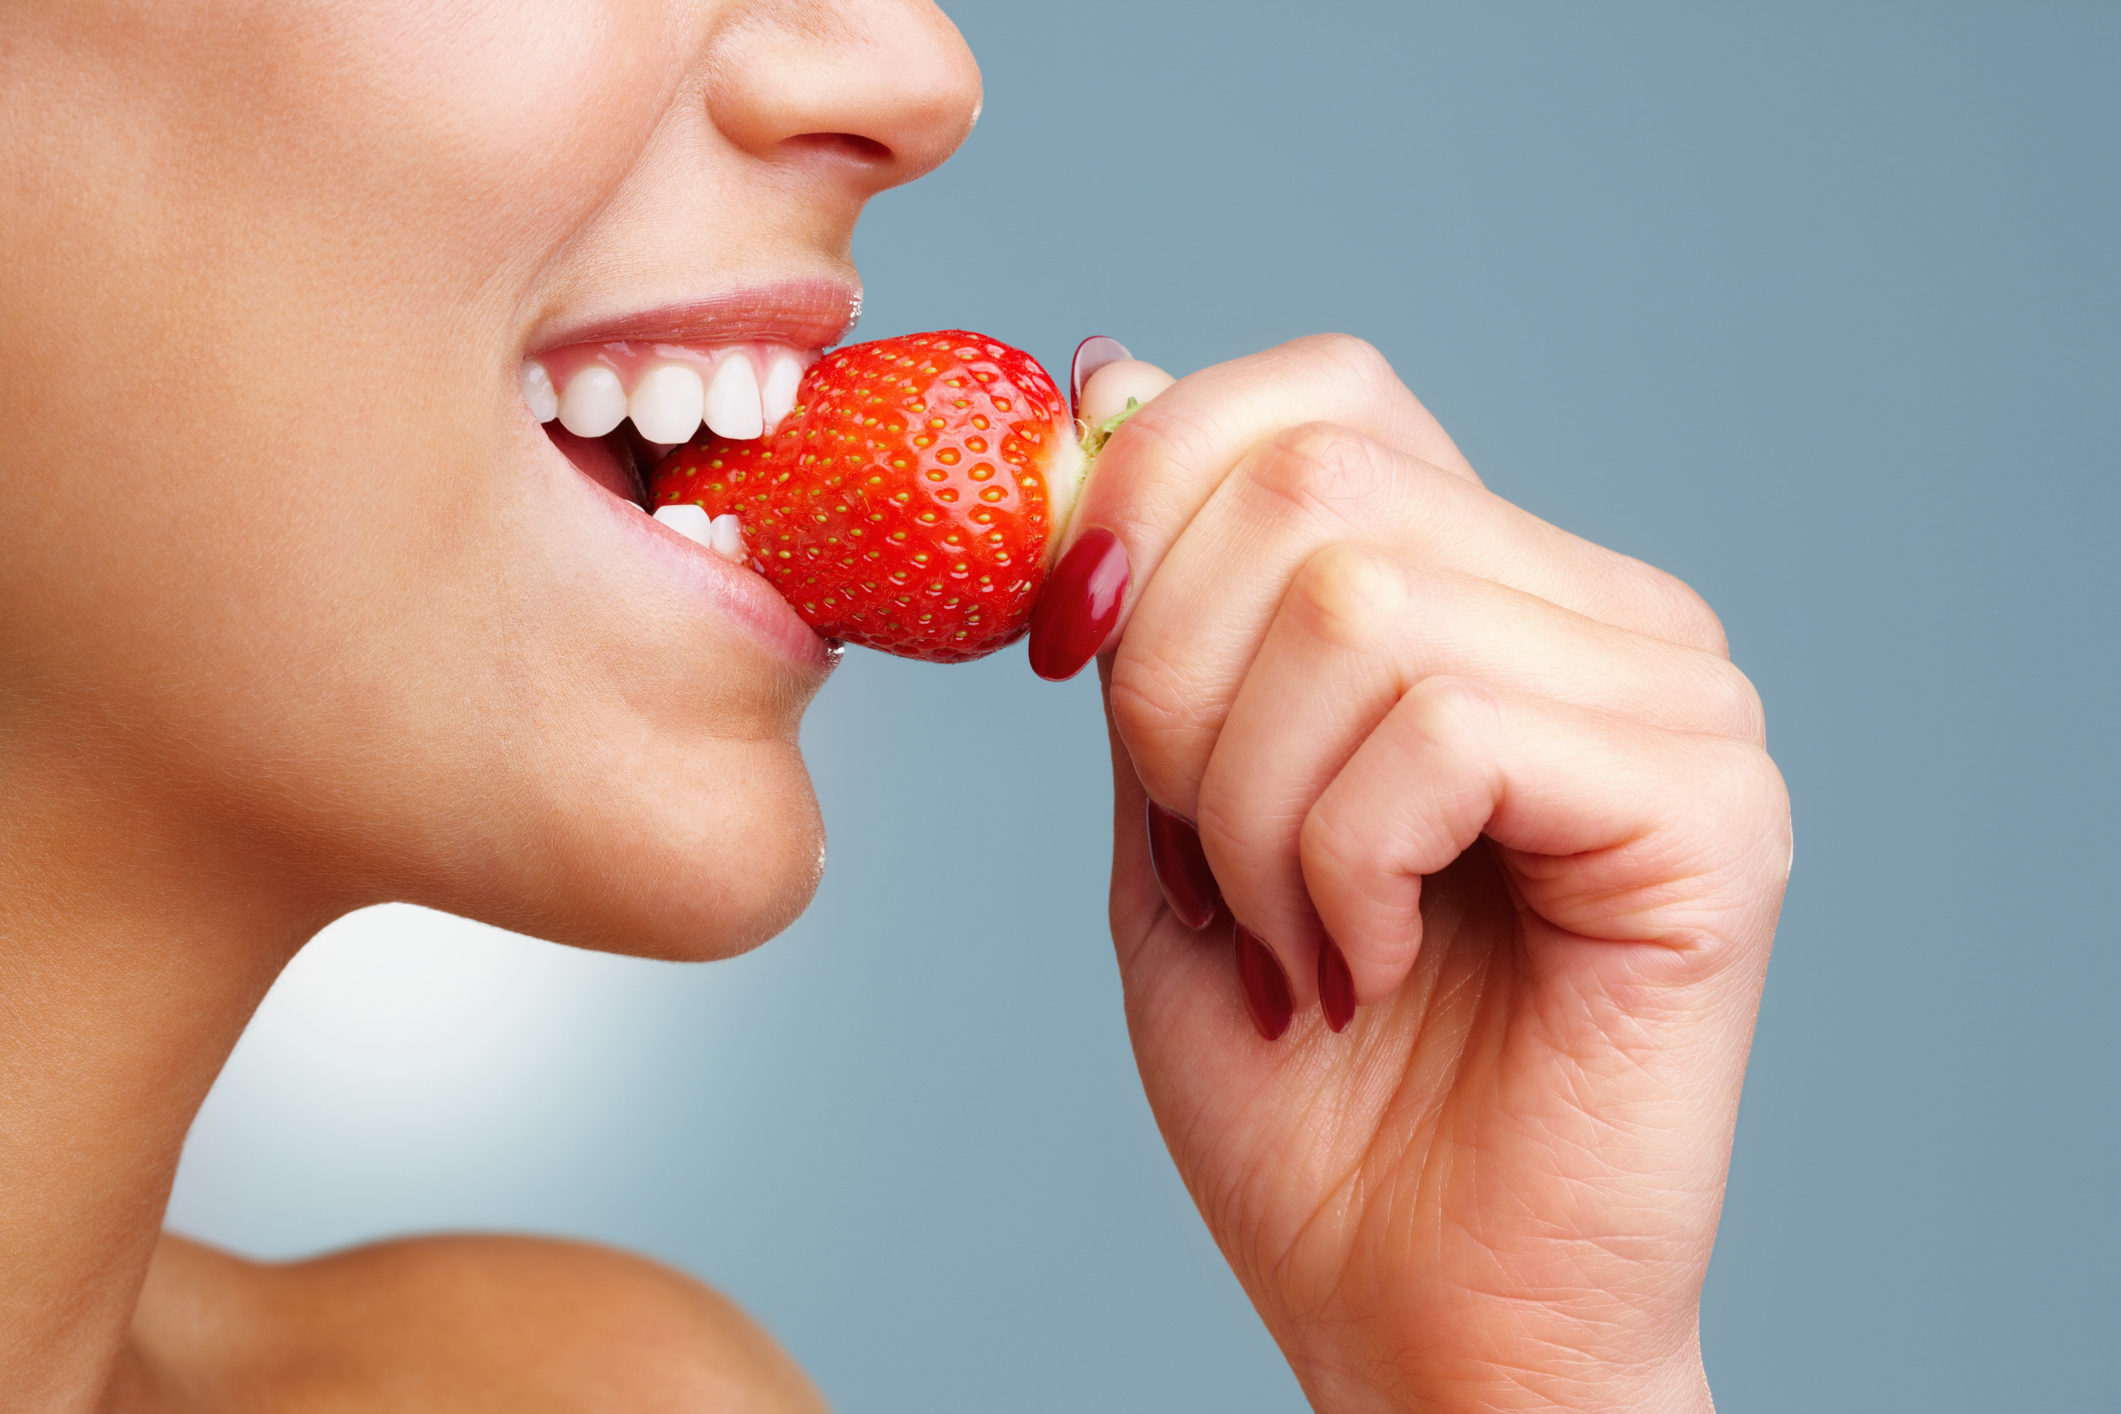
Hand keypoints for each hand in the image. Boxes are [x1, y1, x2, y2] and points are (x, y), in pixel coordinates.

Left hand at [1039, 336, 1789, 1412]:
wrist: (1414, 1311)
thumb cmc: (1296, 1086)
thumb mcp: (1170, 809)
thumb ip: (1159, 608)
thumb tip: (1117, 366)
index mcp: (1487, 591)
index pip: (1318, 394)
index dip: (1151, 491)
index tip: (1068, 651)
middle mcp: (1603, 615)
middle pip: (1308, 484)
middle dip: (1170, 696)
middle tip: (1209, 869)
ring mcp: (1675, 703)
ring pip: (1356, 608)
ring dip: (1249, 816)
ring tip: (1300, 945)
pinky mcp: (1710, 811)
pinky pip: (1441, 729)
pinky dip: (1342, 869)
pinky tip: (1379, 968)